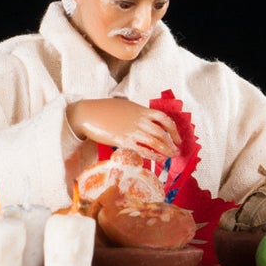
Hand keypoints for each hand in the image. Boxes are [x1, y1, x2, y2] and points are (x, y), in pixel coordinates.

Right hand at [65, 98, 181, 160]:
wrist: (88, 114)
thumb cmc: (104, 109)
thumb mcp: (125, 106)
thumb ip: (137, 113)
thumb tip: (145, 119)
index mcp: (141, 110)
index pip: (164, 118)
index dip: (173, 129)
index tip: (177, 137)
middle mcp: (139, 120)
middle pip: (162, 132)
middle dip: (172, 142)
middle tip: (176, 150)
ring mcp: (132, 130)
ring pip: (156, 141)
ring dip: (166, 150)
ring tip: (171, 156)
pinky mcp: (124, 141)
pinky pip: (143, 150)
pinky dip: (154, 155)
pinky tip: (159, 159)